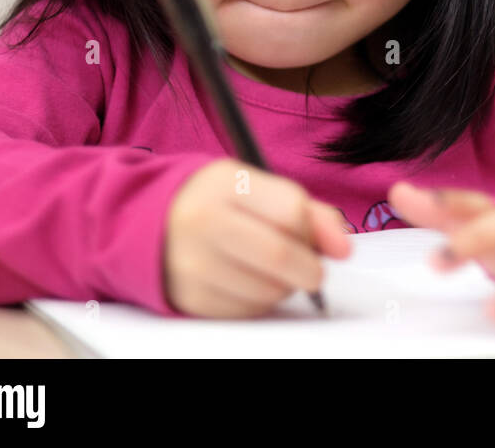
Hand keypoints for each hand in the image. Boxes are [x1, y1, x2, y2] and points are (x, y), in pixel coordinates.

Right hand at [165, 158, 351, 316]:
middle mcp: (203, 222)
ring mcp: (192, 263)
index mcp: (226, 184)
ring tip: (275, 272)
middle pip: (279, 255)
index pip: (290, 210)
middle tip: (313, 270)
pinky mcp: (189, 297)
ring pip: (267, 289)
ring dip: (286, 287)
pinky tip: (251, 283)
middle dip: (310, 269)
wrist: (150, 222)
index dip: (315, 232)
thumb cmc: (219, 203)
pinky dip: (262, 302)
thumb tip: (344, 248)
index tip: (325, 243)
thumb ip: (308, 211)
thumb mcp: (258, 188)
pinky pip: (247, 311)